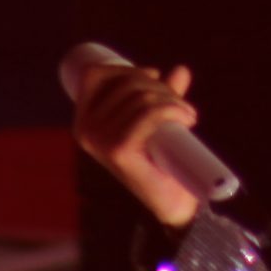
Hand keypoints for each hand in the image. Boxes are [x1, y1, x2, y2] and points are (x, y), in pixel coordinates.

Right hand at [72, 62, 203, 228]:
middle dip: (159, 86)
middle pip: (125, 82)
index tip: (156, 77)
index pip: (96, 75)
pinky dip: (173, 110)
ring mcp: (99, 140)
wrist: (169, 200)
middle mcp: (85, 129)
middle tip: (180, 105)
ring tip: (186, 115)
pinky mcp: (119, 150)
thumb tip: (181, 70)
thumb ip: (163, 96)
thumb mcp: (157, 120)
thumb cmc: (159, 158)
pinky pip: (148, 114)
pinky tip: (187, 118)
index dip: (128, 69)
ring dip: (172, 100)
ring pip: (141, 97)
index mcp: (83, 120)